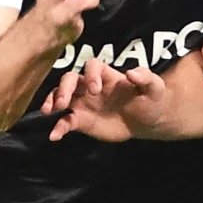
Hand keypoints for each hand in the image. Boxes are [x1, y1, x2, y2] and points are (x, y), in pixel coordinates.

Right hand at [47, 58, 166, 142]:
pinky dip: (58, 128)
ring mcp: (83, 102)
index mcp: (106, 75)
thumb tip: (132, 73)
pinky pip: (65, 121)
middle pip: (69, 79)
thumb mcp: (154, 87)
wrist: (146, 121)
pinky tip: (54, 136)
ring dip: (52, 101)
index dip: (90, 75)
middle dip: (63, 88)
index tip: (94, 89)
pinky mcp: (81, 120)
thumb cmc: (150, 99)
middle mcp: (89, 86)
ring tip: (49, 111)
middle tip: (62, 102)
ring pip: (60, 96)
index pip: (91, 66)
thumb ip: (145, 78)